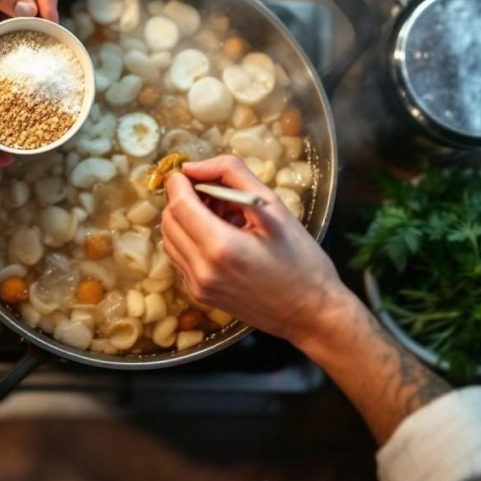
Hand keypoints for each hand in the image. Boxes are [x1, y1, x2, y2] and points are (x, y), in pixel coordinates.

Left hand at [162, 155, 354, 344]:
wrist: (310, 313)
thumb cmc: (301, 260)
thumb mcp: (274, 206)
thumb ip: (232, 175)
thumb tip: (194, 166)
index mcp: (221, 247)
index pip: (179, 205)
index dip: (178, 183)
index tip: (187, 171)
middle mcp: (202, 270)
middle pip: (169, 221)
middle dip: (181, 199)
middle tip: (210, 190)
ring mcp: (198, 287)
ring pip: (170, 239)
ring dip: (184, 218)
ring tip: (217, 211)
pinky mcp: (199, 295)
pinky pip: (180, 258)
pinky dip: (189, 239)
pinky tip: (217, 233)